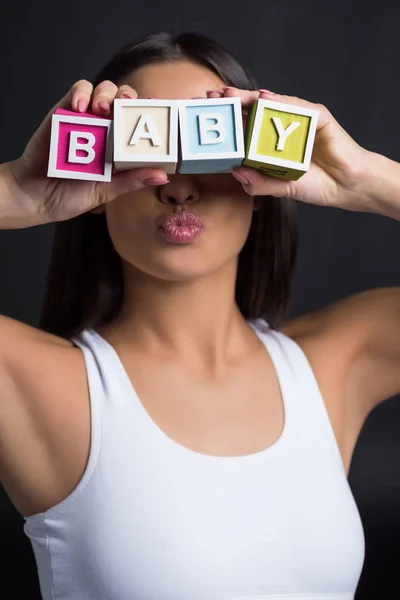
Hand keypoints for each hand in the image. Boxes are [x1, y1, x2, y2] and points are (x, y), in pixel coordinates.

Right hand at [6, 80, 168, 226]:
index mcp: (119, 146)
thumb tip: (161, 175)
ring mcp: (85, 118)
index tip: (157, 113)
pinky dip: (82, 93)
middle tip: (126, 107)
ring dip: (107, 94)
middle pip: (124, 99)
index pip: (139, 122)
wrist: (36, 196)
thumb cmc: (71, 195)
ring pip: (103, 90)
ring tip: (102, 108)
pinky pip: (77, 91)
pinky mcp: (64, 111)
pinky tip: (82, 108)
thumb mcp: (106, 191)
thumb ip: (131, 180)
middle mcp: (105, 128)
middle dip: (129, 98)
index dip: (150, 113)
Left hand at [207, 87, 371, 211]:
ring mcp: (300, 119)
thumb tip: (236, 172)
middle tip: (210, 97)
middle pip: (252, 110)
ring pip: (271, 103)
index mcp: (271, 141)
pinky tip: (264, 97)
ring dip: (249, 97)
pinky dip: (281, 101)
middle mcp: (283, 126)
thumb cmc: (315, 184)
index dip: (225, 120)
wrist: (347, 188)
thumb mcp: (281, 187)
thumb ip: (260, 183)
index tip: (203, 115)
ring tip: (230, 94)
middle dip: (230, 102)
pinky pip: (297, 107)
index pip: (244, 126)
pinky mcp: (318, 117)